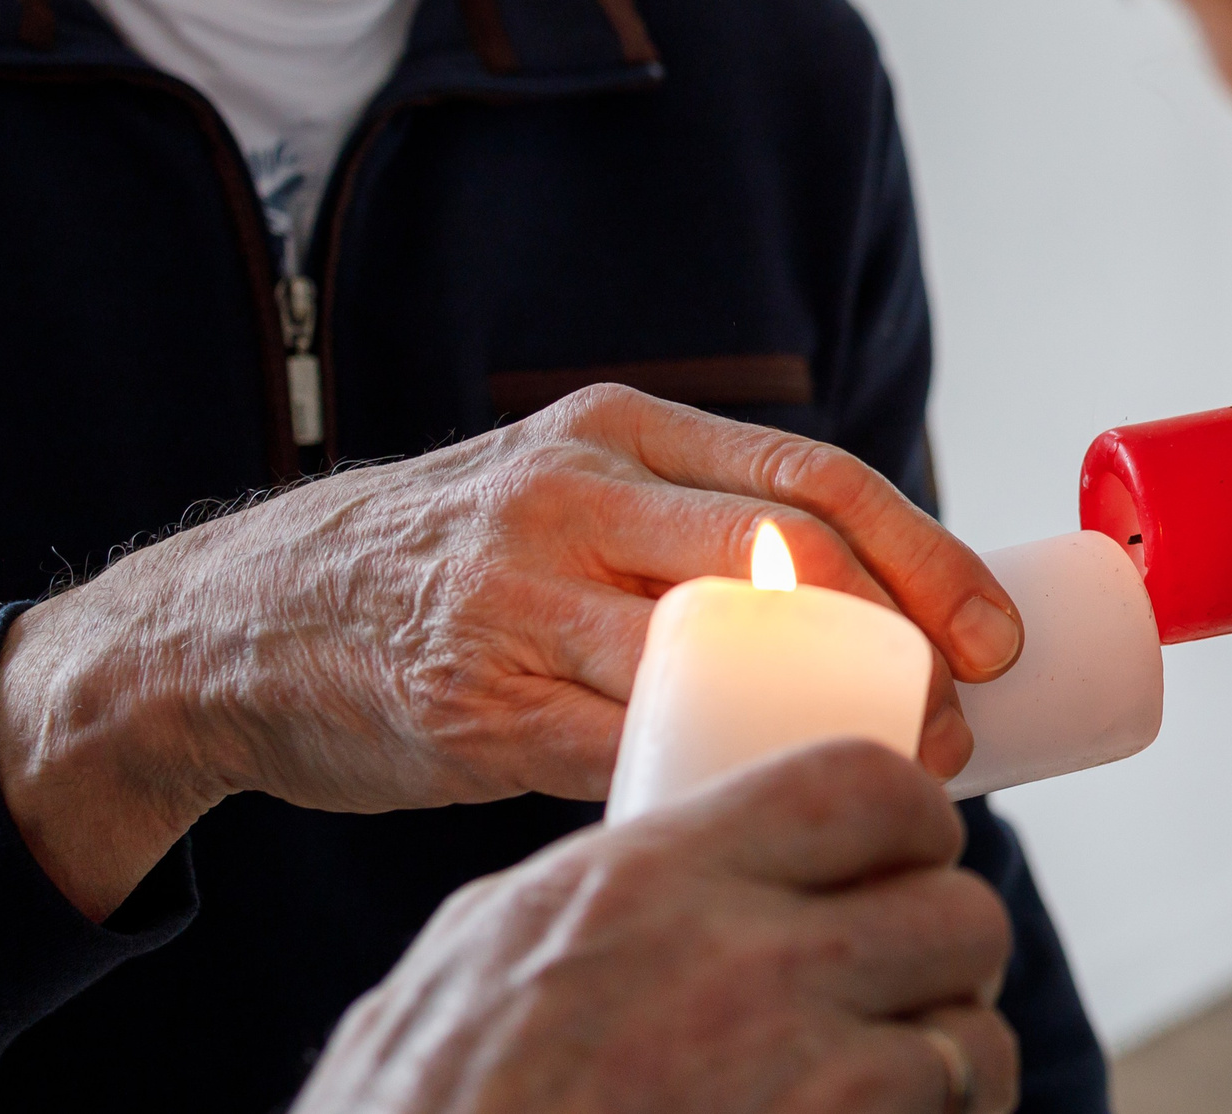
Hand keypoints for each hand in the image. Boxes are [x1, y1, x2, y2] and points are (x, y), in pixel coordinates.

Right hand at [0, 386, 1022, 919]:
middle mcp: (571, 496)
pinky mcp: (476, 703)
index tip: (994, 632)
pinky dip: (708, 778)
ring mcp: (517, 599)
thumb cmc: (446, 562)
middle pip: (787, 552)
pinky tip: (760, 801)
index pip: (813, 474)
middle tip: (960, 714)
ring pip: (716, 654)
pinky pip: (623, 747)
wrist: (237, 624)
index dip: (925, 554)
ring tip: (892, 768)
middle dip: (901, 637)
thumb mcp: (563, 489)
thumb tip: (869, 604)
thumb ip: (686, 518)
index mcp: (617, 430)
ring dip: (826, 719)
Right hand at [292, 740, 1018, 1113]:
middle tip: (919, 982)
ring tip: (911, 1078)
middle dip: (950, 947)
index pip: (864, 784)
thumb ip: (608, 886)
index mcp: (655, 878)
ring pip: (971, 1034)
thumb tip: (677, 855)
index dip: (915, 818)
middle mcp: (741, 964)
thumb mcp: (488, 950)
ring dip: (956, 1057)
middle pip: (952, 907)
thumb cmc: (421, 1111)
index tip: (912, 854)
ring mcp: (794, 1078)